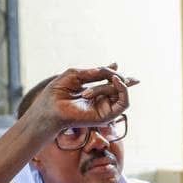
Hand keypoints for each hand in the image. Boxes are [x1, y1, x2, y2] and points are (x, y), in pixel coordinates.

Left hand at [24, 64, 138, 133]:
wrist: (49, 108)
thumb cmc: (57, 92)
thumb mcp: (77, 74)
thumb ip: (96, 72)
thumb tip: (115, 65)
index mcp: (94, 93)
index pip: (113, 86)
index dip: (124, 79)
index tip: (133, 74)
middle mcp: (100, 102)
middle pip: (119, 88)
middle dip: (120, 77)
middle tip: (113, 73)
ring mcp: (104, 109)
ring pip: (121, 93)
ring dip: (113, 83)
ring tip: (101, 80)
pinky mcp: (106, 117)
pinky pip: (123, 103)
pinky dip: (123, 90)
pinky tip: (114, 80)